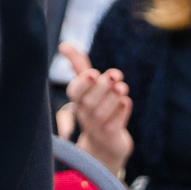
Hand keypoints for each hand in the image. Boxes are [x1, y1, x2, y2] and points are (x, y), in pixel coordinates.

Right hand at [60, 41, 132, 176]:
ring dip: (112, 98)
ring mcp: (97, 127)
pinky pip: (114, 126)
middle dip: (102, 87)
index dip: (82, 83)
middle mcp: (85, 114)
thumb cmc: (96, 109)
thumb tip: (65, 45)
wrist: (104, 145)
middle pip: (88, 102)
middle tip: (115, 74)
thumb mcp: (88, 87)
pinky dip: (120, 113)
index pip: (74, 92)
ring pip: (101, 114)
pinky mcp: (110, 137)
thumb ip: (78, 66)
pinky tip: (125, 102)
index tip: (93, 72)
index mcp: (78, 100)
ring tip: (123, 88)